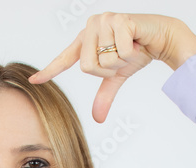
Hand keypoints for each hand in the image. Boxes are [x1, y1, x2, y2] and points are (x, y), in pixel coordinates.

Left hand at [28, 12, 195, 122]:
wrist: (161, 38)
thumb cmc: (136, 52)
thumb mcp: (116, 77)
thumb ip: (104, 95)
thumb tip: (97, 119)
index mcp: (85, 39)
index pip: (64, 59)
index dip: (50, 70)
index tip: (34, 80)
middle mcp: (90, 27)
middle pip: (87, 67)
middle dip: (108, 70)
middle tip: (122, 58)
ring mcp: (104, 21)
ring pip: (104, 60)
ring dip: (121, 61)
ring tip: (130, 47)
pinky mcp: (119, 19)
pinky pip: (120, 52)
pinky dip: (132, 53)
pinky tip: (137, 42)